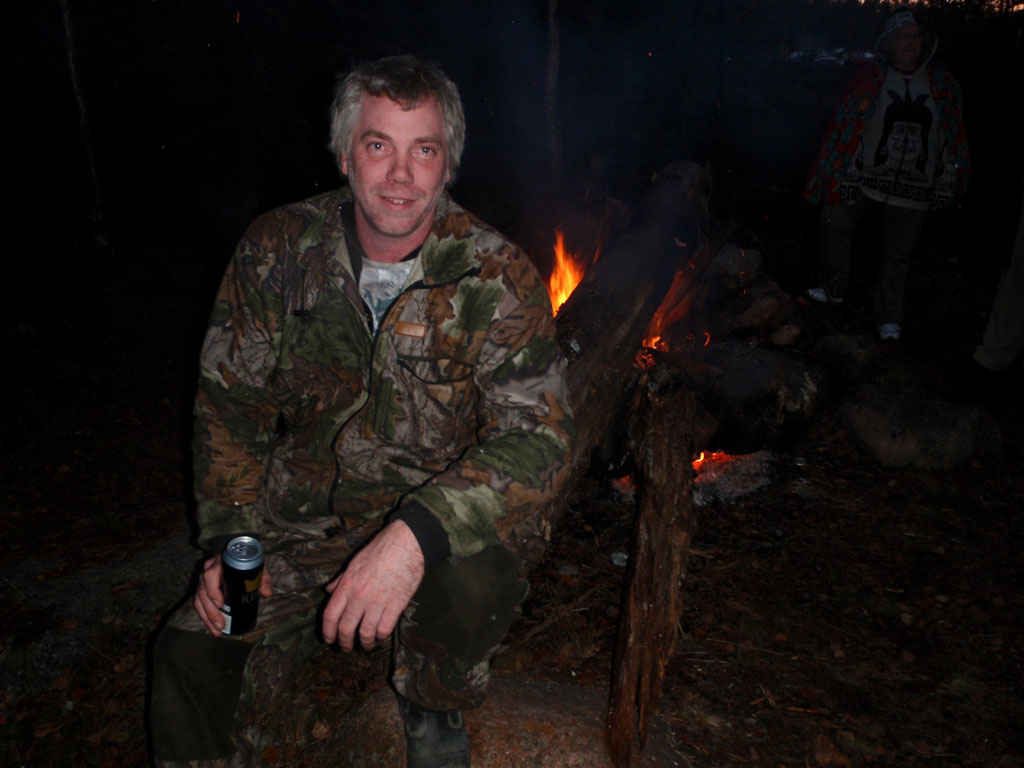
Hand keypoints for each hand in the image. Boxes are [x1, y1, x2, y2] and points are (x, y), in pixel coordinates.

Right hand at [193, 554, 272, 635]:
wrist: (235, 551)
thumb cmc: (245, 559)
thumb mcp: (255, 564)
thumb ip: (262, 577)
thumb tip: (267, 593)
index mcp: (218, 564)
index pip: (210, 577)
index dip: (213, 592)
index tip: (220, 604)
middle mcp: (206, 572)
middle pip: (203, 594)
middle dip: (211, 612)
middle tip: (221, 625)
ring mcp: (202, 581)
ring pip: (198, 601)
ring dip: (207, 618)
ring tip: (217, 631)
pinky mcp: (202, 589)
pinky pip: (199, 604)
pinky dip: (205, 617)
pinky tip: (212, 627)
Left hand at [321, 521, 424, 650]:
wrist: (406, 543)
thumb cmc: (380, 549)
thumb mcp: (354, 562)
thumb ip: (340, 579)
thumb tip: (328, 590)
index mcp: (347, 585)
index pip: (330, 615)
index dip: (327, 632)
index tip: (329, 639)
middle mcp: (360, 596)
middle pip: (346, 629)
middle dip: (344, 643)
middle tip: (347, 647)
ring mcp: (378, 601)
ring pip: (366, 633)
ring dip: (364, 643)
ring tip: (366, 645)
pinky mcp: (396, 605)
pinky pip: (385, 629)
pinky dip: (381, 636)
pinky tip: (380, 635)